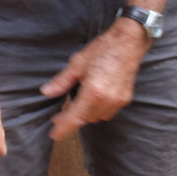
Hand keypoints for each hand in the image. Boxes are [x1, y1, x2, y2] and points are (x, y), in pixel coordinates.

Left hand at [41, 18, 149, 139]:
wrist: (130, 40)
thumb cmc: (104, 48)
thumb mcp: (77, 63)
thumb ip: (62, 81)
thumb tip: (46, 92)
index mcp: (93, 91)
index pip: (74, 118)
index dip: (62, 128)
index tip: (54, 135)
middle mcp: (106, 99)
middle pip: (84, 119)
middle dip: (72, 118)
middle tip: (61, 112)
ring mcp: (117, 100)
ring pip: (96, 117)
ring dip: (85, 114)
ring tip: (77, 103)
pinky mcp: (125, 98)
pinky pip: (107, 112)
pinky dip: (97, 109)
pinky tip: (92, 99)